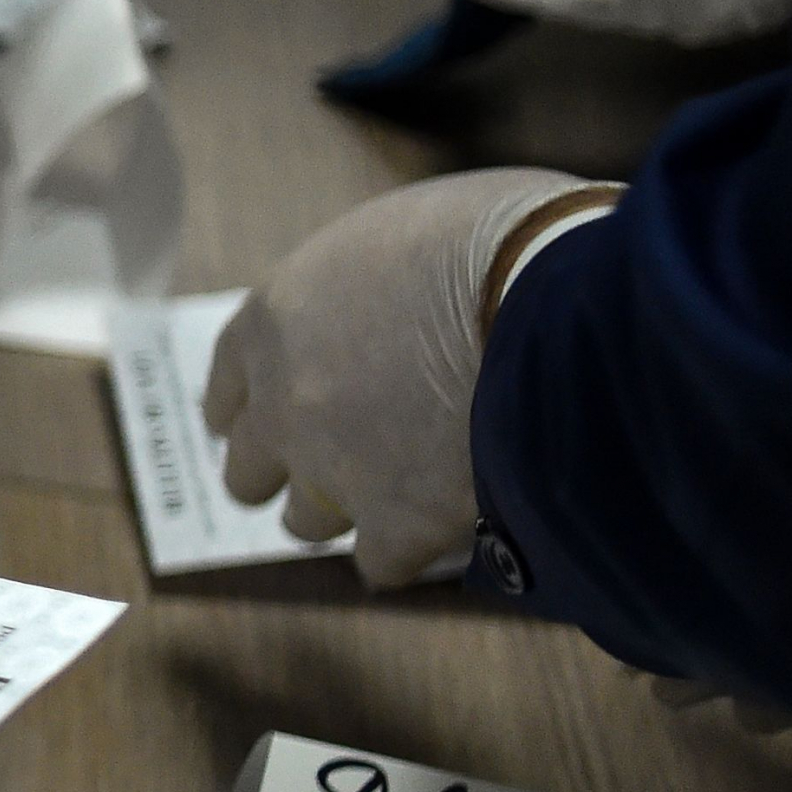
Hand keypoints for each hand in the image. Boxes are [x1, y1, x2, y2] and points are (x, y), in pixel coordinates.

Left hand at [202, 170, 598, 587]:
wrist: (564, 306)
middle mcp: (283, 402)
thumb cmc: (504, 239)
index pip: (227, 383)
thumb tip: (399, 304)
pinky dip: (412, 549)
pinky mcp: (397, 523)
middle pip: (249, 465)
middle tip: (325, 466)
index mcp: (275, 320)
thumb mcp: (411, 231)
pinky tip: (446, 529)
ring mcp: (332, 470)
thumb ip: (374, 286)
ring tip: (395, 495)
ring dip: (342, 512)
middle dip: (283, 469)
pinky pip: (383, 561)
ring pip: (305, 521)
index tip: (254, 421)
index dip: (246, 406)